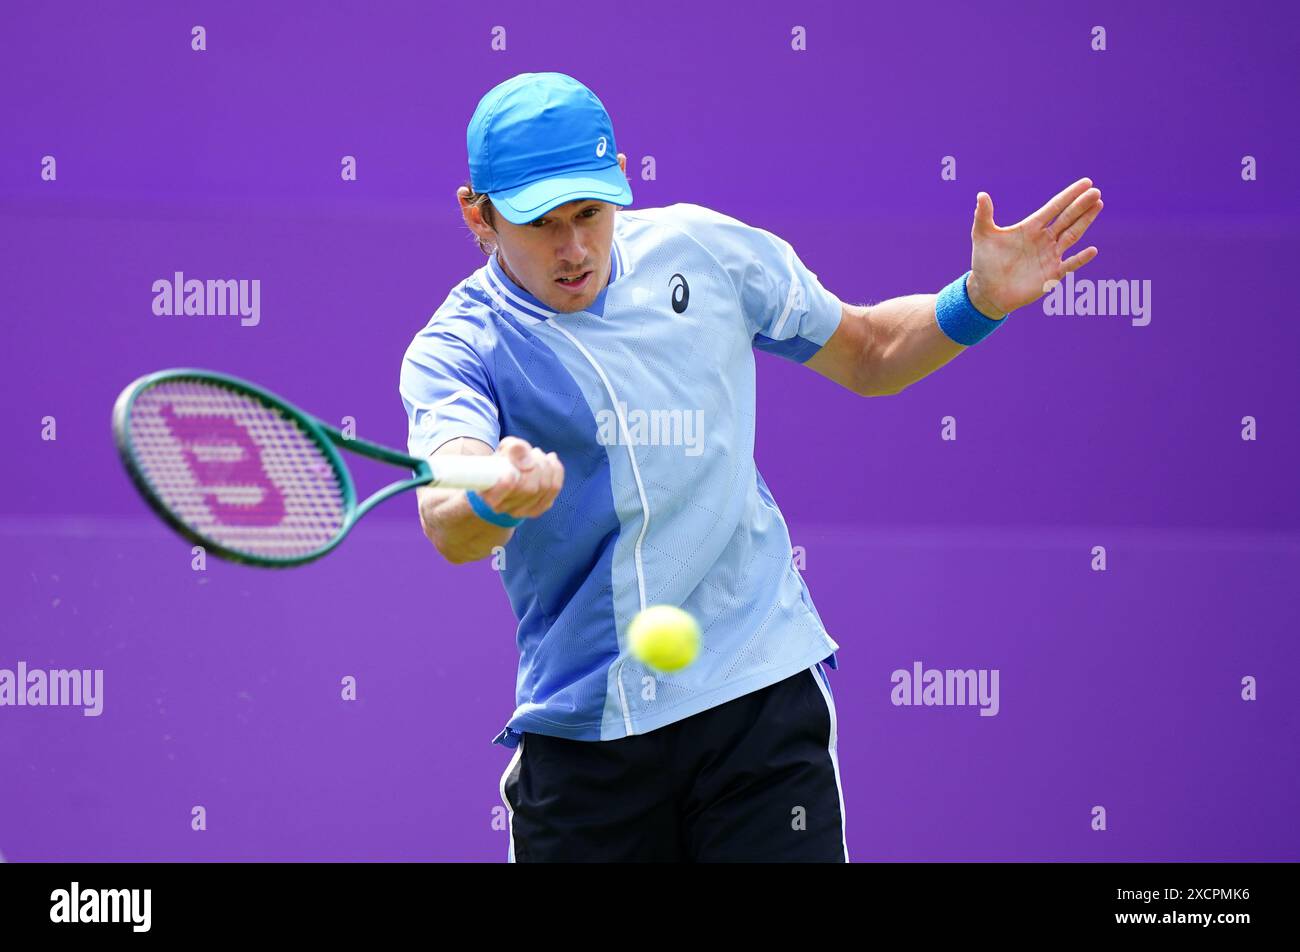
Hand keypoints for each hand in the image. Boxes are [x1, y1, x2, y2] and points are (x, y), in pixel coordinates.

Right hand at [477, 436, 563, 519]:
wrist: (505, 476)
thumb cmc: (502, 461)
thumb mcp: (503, 450)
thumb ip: (513, 449)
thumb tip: (528, 458)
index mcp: (489, 495)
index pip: (500, 495)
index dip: (507, 484)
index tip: (511, 471)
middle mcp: (504, 507)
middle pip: (529, 489)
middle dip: (537, 466)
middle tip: (534, 452)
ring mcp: (522, 511)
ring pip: (544, 488)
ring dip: (546, 466)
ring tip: (538, 454)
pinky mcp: (538, 508)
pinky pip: (554, 488)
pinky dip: (556, 471)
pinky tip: (551, 460)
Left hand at [966, 177, 1103, 317]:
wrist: (987, 291)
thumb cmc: (985, 262)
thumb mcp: (982, 237)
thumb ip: (983, 216)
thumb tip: (981, 195)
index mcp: (1031, 227)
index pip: (1054, 207)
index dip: (1069, 195)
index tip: (1087, 183)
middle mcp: (1044, 239)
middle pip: (1067, 218)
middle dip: (1081, 205)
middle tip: (1096, 192)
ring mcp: (1050, 256)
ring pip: (1072, 236)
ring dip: (1085, 222)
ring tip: (1098, 206)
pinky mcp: (1051, 275)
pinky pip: (1069, 265)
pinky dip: (1080, 259)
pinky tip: (1092, 250)